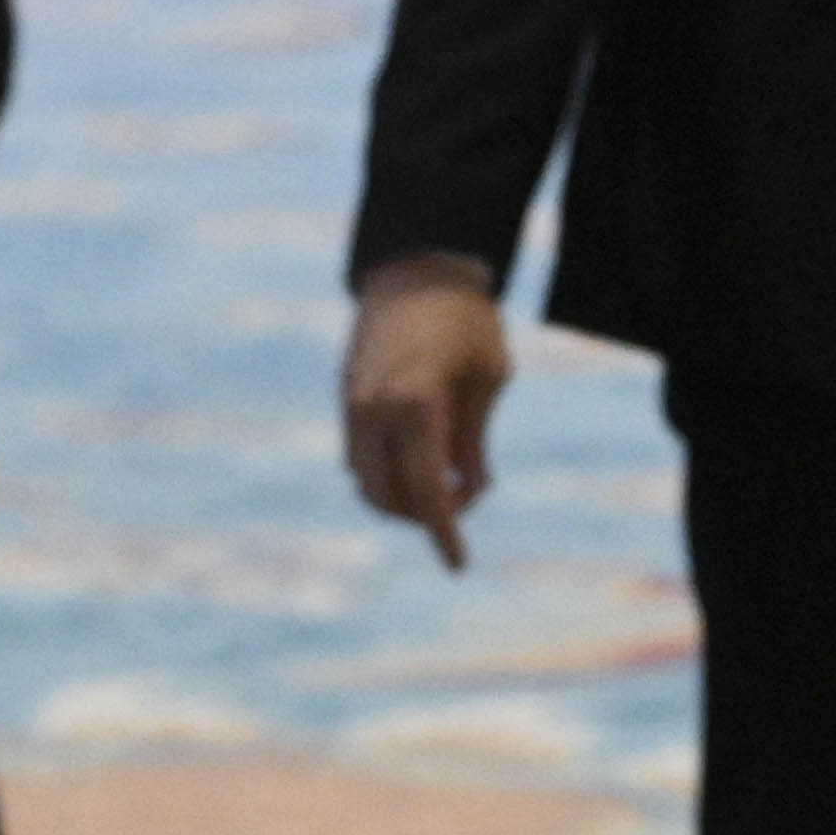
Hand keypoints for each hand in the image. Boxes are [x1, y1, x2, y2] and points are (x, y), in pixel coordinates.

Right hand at [342, 259, 513, 571]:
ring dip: (403, 497)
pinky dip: (386, 472)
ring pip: (367, 482)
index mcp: (418, 405)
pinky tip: (419, 457)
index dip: (444, 533)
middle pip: (391, 497)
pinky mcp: (346, 397)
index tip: (458, 565)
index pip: (428, 491)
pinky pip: (358, 457)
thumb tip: (468, 492)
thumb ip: (475, 441)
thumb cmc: (467, 322)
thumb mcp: (489, 379)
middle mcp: (375, 410)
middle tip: (466, 499)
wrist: (416, 269)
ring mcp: (354, 404)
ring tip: (448, 477)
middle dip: (425, 515)